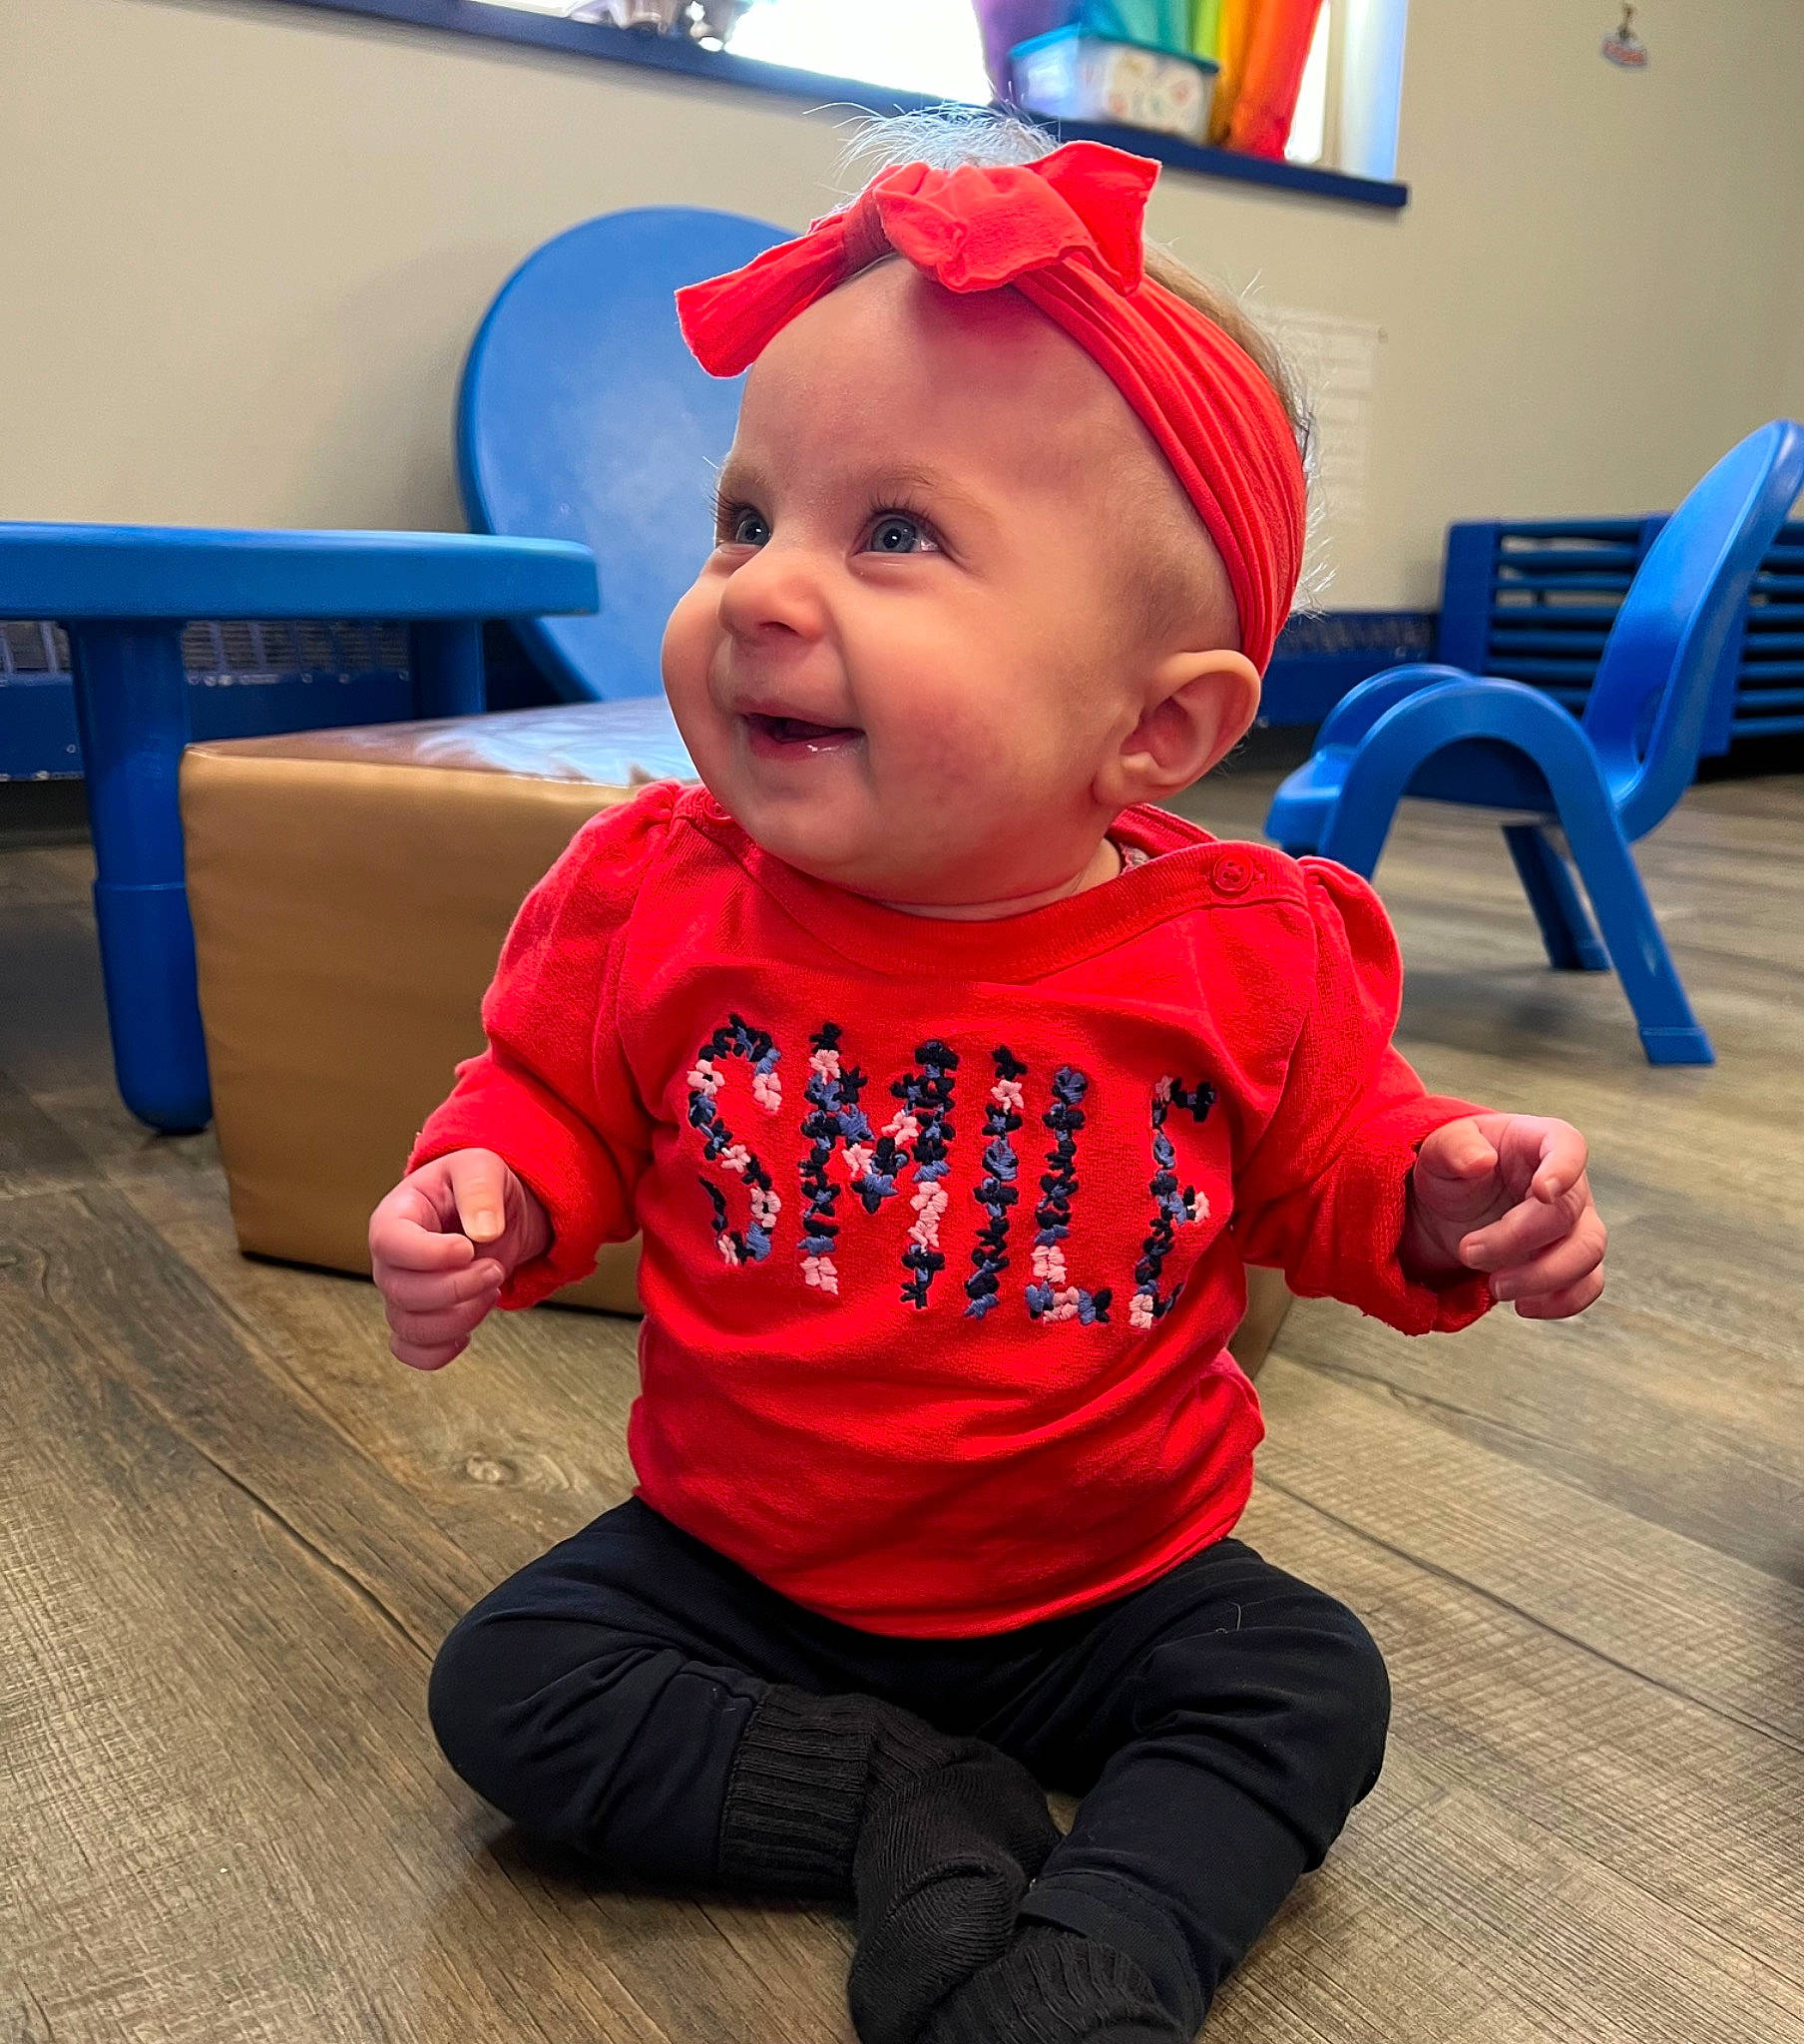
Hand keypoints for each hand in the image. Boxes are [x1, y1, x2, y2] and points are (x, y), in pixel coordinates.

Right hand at [368, 1148, 550, 1368]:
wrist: (491, 1212)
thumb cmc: (477, 1185)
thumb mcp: (483, 1167)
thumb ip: (480, 1191)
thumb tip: (483, 1233)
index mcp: (396, 1214)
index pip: (389, 1242)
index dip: (428, 1254)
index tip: (467, 1248)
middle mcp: (390, 1259)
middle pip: (402, 1292)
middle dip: (457, 1288)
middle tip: (494, 1269)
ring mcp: (401, 1293)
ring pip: (410, 1327)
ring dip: (460, 1318)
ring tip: (491, 1290)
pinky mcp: (417, 1319)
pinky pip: (411, 1351)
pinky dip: (440, 1352)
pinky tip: (468, 1330)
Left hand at [1403, 1115, 1604, 1319]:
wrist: (1450, 1210)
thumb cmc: (1452, 1170)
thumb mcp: (1437, 1150)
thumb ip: (1454, 1147)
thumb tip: (1481, 1160)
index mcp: (1539, 1142)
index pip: (1569, 1145)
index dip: (1564, 1168)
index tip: (1542, 1192)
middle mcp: (1567, 1183)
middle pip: (1567, 1213)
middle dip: (1516, 1240)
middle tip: (1468, 1252)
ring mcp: (1575, 1224)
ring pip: (1588, 1253)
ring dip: (1542, 1276)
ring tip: (1494, 1286)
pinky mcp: (1571, 1261)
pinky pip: (1588, 1285)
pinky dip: (1560, 1302)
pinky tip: (1522, 1306)